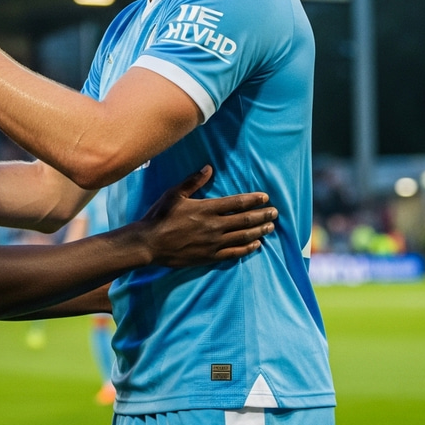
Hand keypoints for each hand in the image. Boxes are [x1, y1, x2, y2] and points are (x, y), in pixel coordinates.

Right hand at [142, 165, 275, 265]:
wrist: (149, 243)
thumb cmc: (160, 216)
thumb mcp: (174, 194)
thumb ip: (193, 181)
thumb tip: (209, 168)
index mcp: (207, 208)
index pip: (237, 203)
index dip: (254, 200)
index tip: (265, 197)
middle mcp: (214, 226)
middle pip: (245, 220)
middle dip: (262, 215)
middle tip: (274, 213)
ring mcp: (214, 243)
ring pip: (243, 236)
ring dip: (259, 231)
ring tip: (270, 227)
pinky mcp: (210, 256)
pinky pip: (235, 253)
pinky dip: (248, 248)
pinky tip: (257, 245)